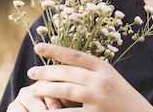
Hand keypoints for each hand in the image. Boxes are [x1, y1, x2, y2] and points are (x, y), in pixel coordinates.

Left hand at [20, 43, 152, 110]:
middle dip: (46, 71)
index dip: (55, 50)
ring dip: (47, 89)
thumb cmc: (120, 95)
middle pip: (68, 72)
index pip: (75, 55)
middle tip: (31, 72)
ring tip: (35, 89)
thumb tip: (63, 64)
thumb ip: (90, 71)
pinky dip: (57, 111)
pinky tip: (47, 110)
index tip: (38, 47)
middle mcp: (100, 79)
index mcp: (103, 66)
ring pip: (66, 89)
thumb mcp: (109, 77)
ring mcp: (98, 97)